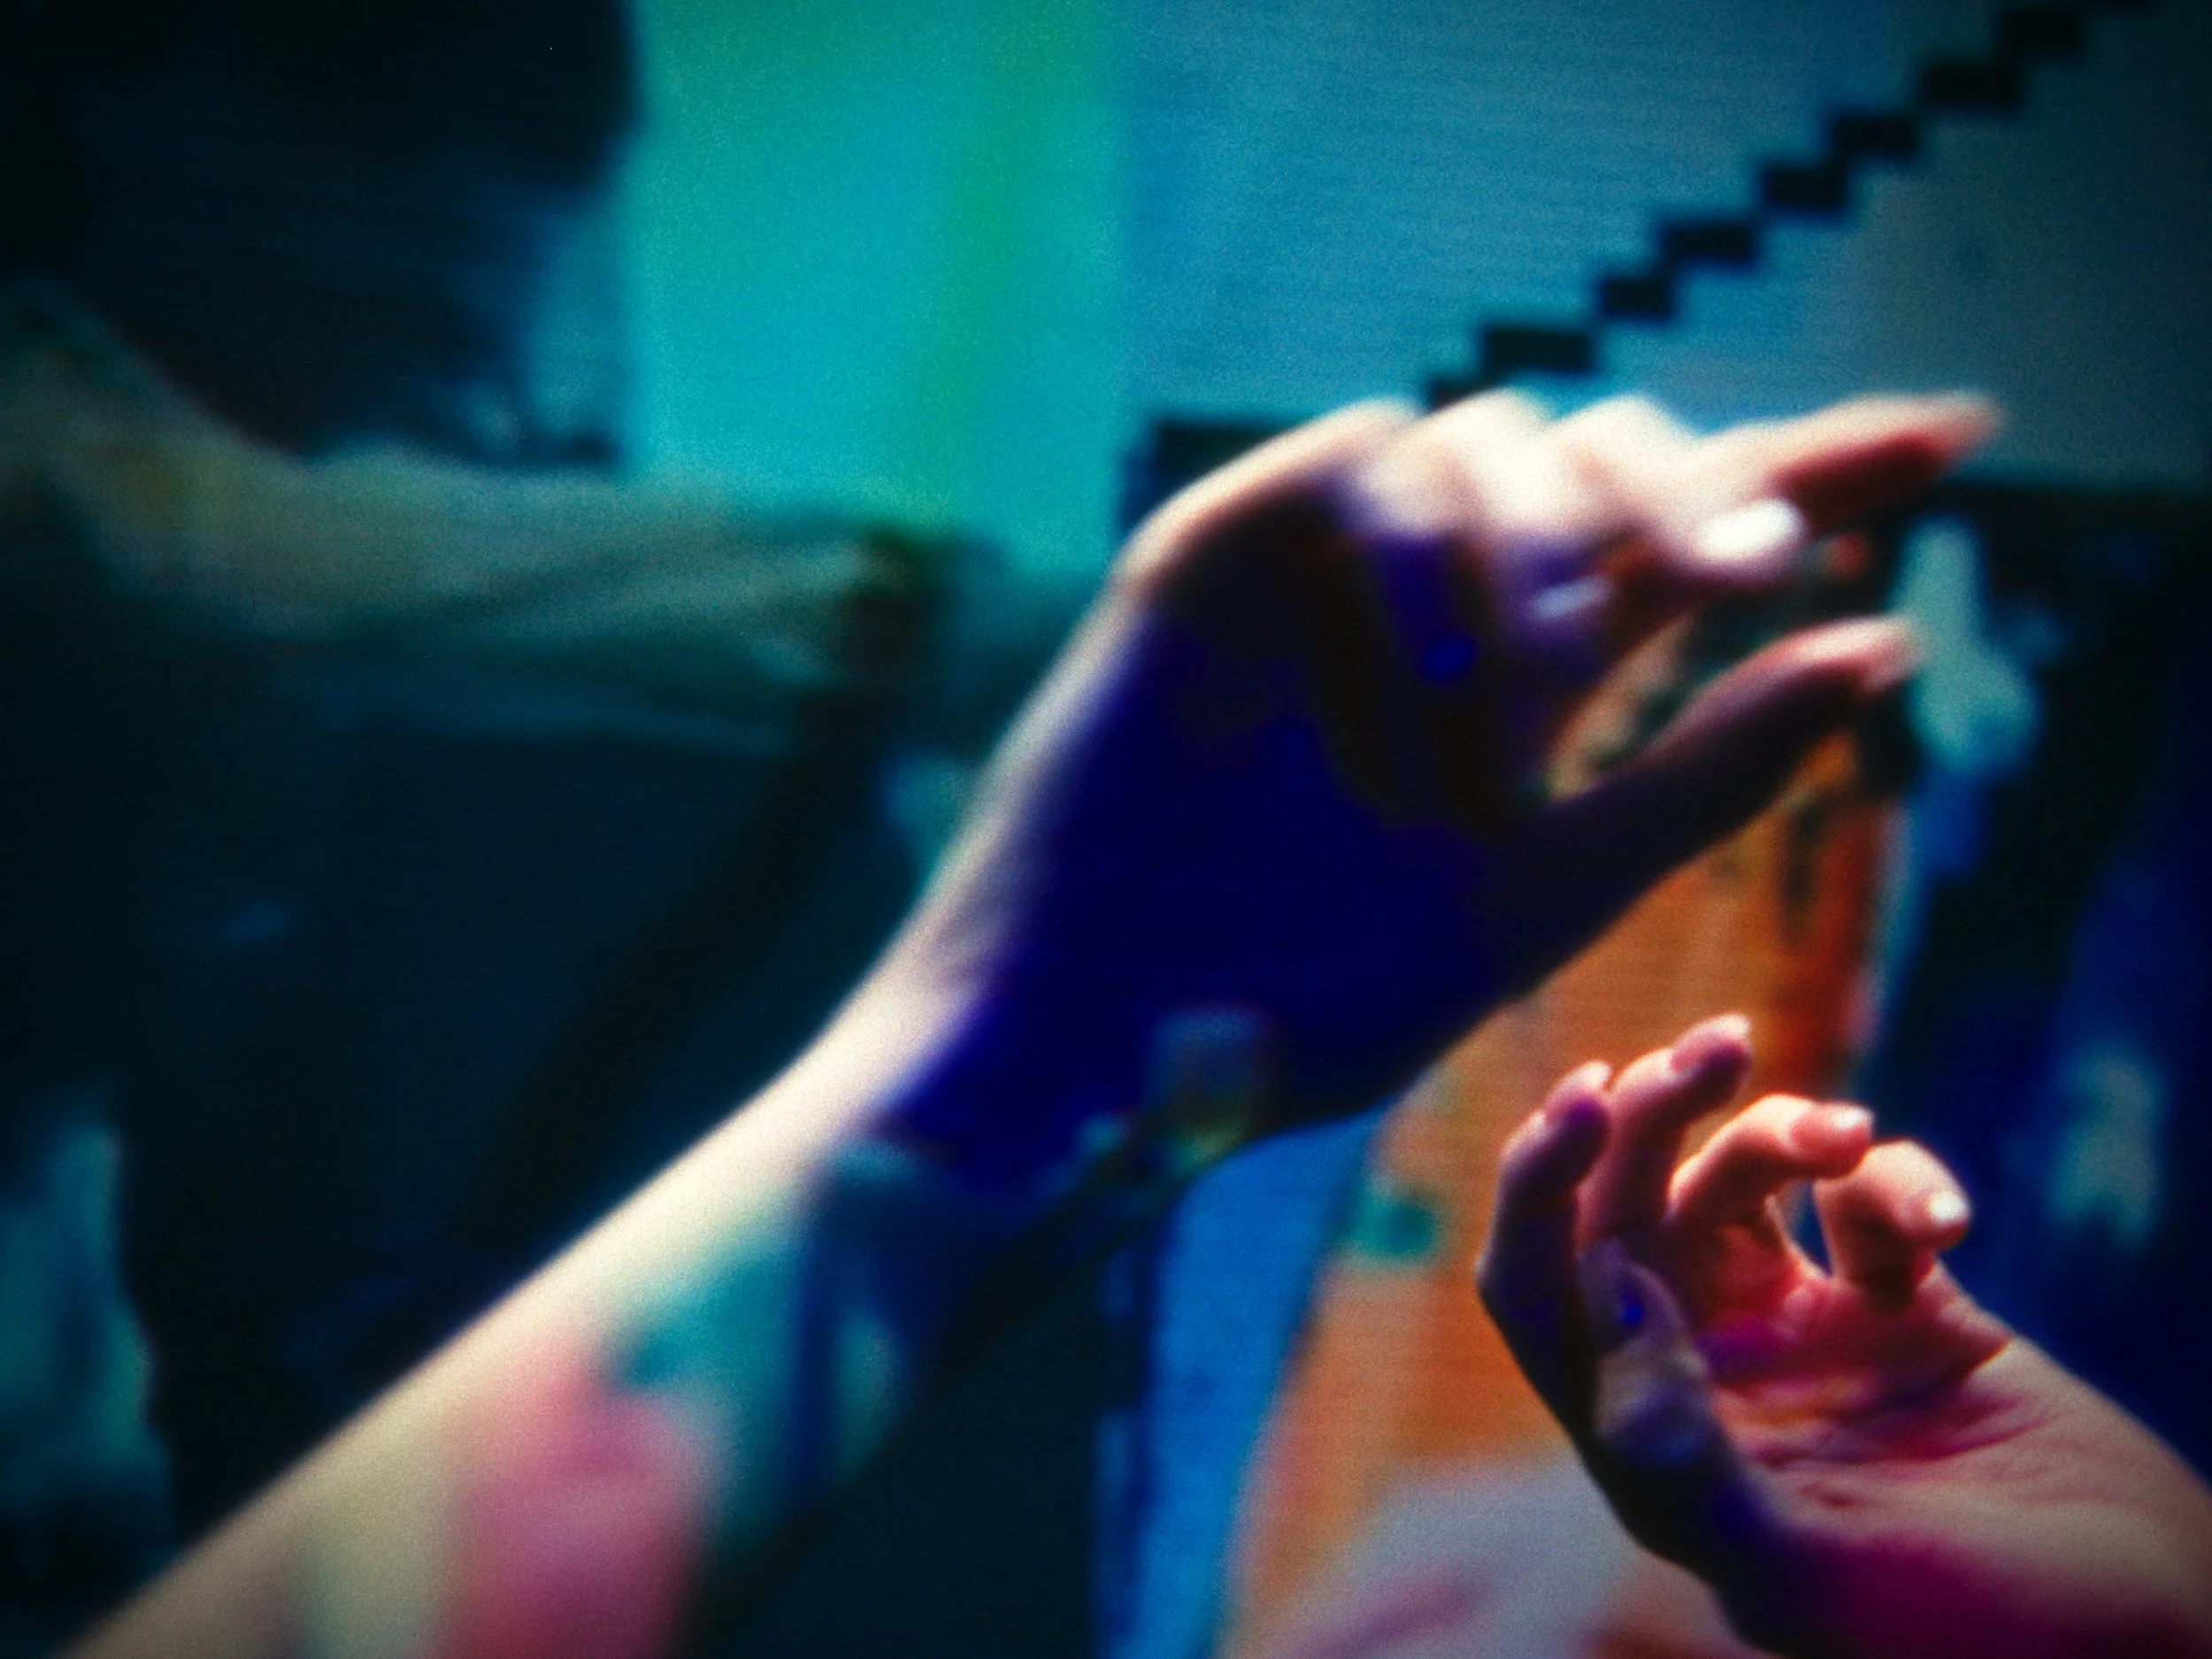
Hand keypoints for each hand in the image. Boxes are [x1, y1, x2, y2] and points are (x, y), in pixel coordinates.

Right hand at [883, 393, 1988, 1159]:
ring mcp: (1314, 585)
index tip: (1956, 439)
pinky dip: (1415, 548)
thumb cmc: (1295, 1004)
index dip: (1818, 469)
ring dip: (1534, 555)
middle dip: (1695, 482)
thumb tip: (1889, 642)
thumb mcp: (1542, 898)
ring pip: (1485, 440)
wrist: (1088, 1048)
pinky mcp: (1206, 560)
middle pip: (1596, 454)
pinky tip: (1424, 670)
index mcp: (1512, 700)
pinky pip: (1350, 463)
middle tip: (1747, 565)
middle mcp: (1422, 622)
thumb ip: (1702, 776)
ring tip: (1506, 714)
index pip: (1678, 549)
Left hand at [1477, 1017, 2211, 1658]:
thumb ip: (1679, 1451)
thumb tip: (1608, 1290)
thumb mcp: (1799, 1568)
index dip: (1539, 1188)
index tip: (1584, 1103)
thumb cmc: (1970, 1633)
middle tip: (1721, 1047)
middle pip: (1629, 1203)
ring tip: (1849, 1136)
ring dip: (1783, 1130)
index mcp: (1647, 1441)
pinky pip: (1865, 1199)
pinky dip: (1900, 1182)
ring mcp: (1801, 1334)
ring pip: (1737, 1178)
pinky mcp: (1903, 1306)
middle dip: (1654, 1111)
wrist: (2143, 1635)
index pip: (1539, 1287)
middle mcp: (1706, 1376)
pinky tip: (1948, 1223)